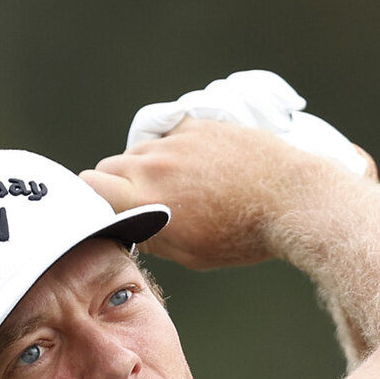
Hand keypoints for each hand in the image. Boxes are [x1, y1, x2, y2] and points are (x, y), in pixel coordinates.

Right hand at [81, 119, 371, 271]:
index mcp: (145, 199)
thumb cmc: (243, 236)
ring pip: (140, 150)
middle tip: (142, 204)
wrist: (290, 199)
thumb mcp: (190, 253)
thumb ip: (152, 237)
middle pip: (110, 166)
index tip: (103, 211)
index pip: (89, 186)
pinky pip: (170, 135)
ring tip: (176, 188)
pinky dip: (174, 150)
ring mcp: (177, 140)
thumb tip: (130, 227)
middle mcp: (154, 164)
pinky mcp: (199, 125)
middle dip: (116, 185)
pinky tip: (198, 169)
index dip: (91, 200)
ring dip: (146, 166)